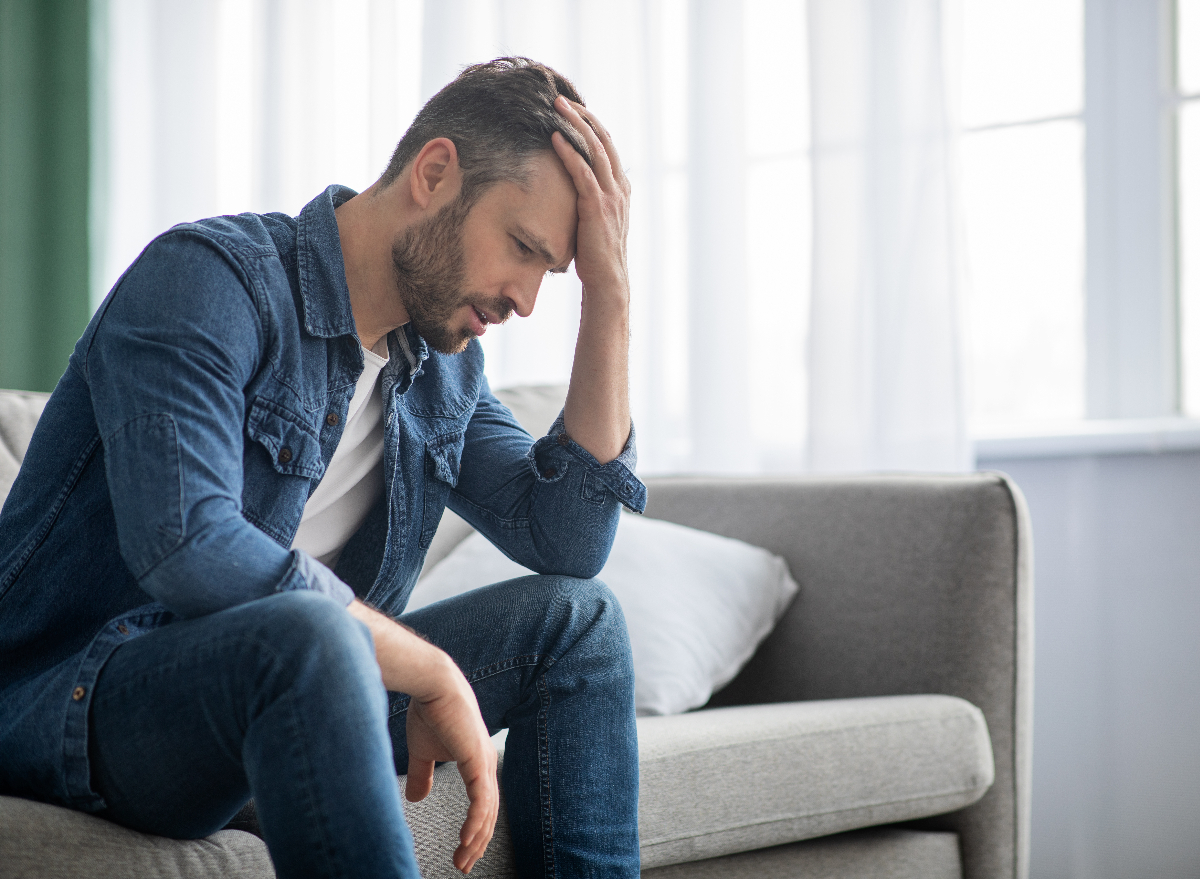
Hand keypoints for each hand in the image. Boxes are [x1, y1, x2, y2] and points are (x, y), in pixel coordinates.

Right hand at [403, 654, 498, 873]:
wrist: (432, 684)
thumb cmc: (430, 712)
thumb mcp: (423, 752)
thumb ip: (422, 775)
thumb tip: (415, 798)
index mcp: (477, 763)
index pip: (482, 805)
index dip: (474, 831)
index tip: (462, 853)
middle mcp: (485, 765)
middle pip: (488, 814)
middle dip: (476, 843)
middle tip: (464, 865)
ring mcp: (484, 762)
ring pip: (487, 811)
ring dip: (475, 838)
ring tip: (464, 859)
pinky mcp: (477, 759)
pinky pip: (481, 799)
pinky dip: (476, 821)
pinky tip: (467, 839)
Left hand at [551, 96, 630, 300]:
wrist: (608, 281)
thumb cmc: (597, 256)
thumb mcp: (597, 221)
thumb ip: (590, 201)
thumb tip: (572, 191)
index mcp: (621, 189)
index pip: (608, 147)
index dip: (592, 126)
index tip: (573, 110)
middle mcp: (619, 188)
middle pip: (603, 140)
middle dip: (583, 117)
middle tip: (562, 99)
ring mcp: (610, 196)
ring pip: (594, 150)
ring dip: (575, 125)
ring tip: (557, 108)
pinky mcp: (596, 207)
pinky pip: (582, 172)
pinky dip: (568, 152)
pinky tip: (554, 138)